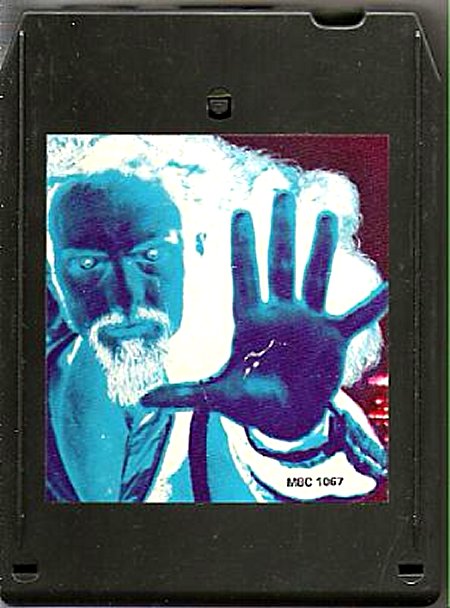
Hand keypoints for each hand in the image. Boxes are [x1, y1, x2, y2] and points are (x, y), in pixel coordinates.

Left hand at [143, 192, 387, 441]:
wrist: (285, 418)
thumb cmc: (251, 402)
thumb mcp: (219, 396)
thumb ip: (186, 396)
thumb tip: (143, 399)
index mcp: (250, 322)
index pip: (243, 275)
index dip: (241, 245)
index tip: (238, 211)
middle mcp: (279, 313)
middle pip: (279, 263)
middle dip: (280, 228)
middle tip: (281, 191)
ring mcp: (307, 322)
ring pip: (315, 276)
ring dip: (321, 248)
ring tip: (326, 215)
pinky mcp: (332, 339)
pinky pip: (355, 317)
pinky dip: (372, 305)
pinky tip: (389, 285)